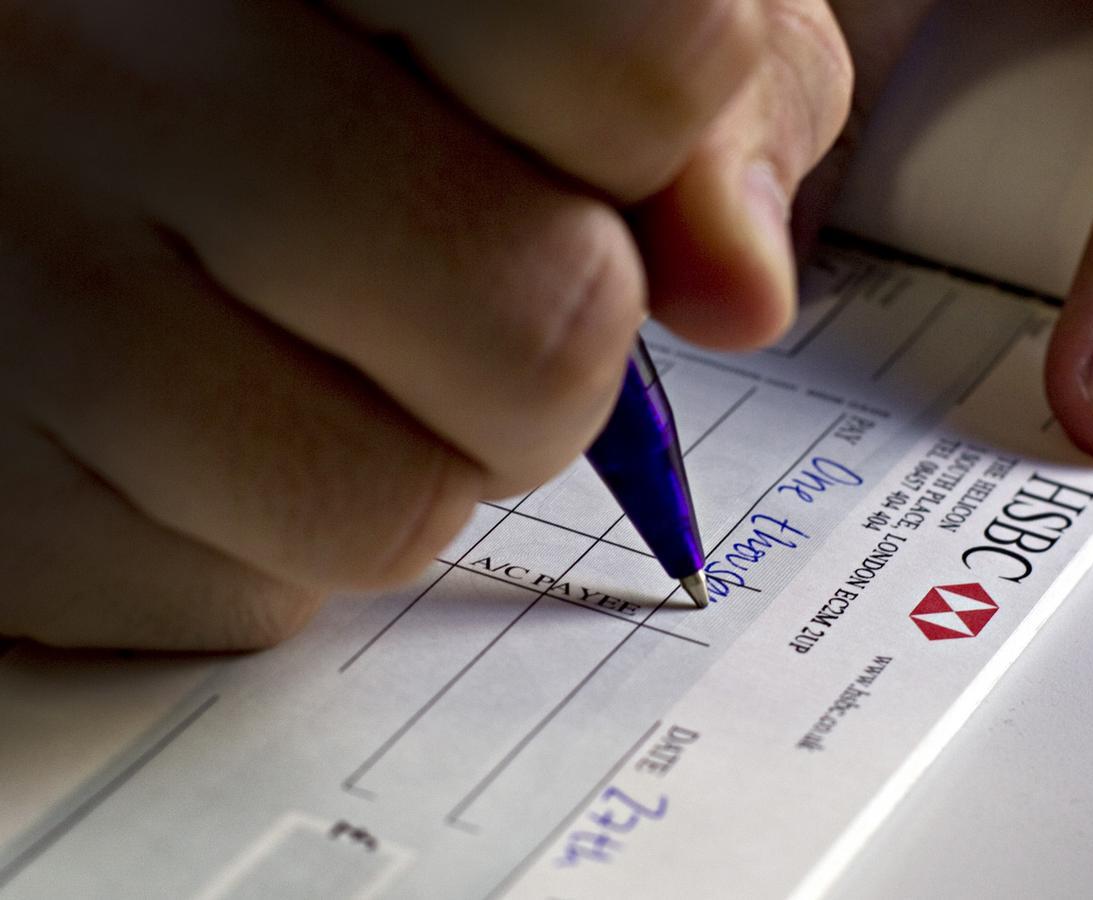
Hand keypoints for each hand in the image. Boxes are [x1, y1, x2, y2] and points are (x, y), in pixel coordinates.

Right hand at [0, 0, 848, 648]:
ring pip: (394, 505)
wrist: (7, 109)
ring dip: (420, 469)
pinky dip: (264, 545)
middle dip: (566, 351)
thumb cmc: (270, 40)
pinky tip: (188, 420)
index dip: (650, 138)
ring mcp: (12, 253)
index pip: (649, 58)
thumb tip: (739, 293)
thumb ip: (689, 95)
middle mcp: (118, 45)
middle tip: (472, 290)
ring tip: (323, 359)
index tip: (579, 139)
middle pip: (550, 321)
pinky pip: (240, 601)